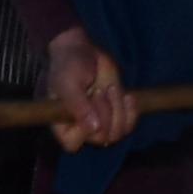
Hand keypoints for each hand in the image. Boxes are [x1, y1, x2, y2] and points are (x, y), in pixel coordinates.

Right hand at [43, 29, 133, 151]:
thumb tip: (93, 128)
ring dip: (118, 109)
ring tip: (110, 88)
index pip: (72, 143)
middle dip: (105, 114)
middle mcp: (80, 127)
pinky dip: (131, 111)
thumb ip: (78, 106)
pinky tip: (127, 96)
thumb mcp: (68, 83)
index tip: (88, 107)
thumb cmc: (67, 65)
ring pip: (117, 133)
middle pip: (100, 139)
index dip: (84, 131)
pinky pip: (129, 125)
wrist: (82, 49)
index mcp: (61, 123)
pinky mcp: (116, 114)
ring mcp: (100, 121)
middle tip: (99, 91)